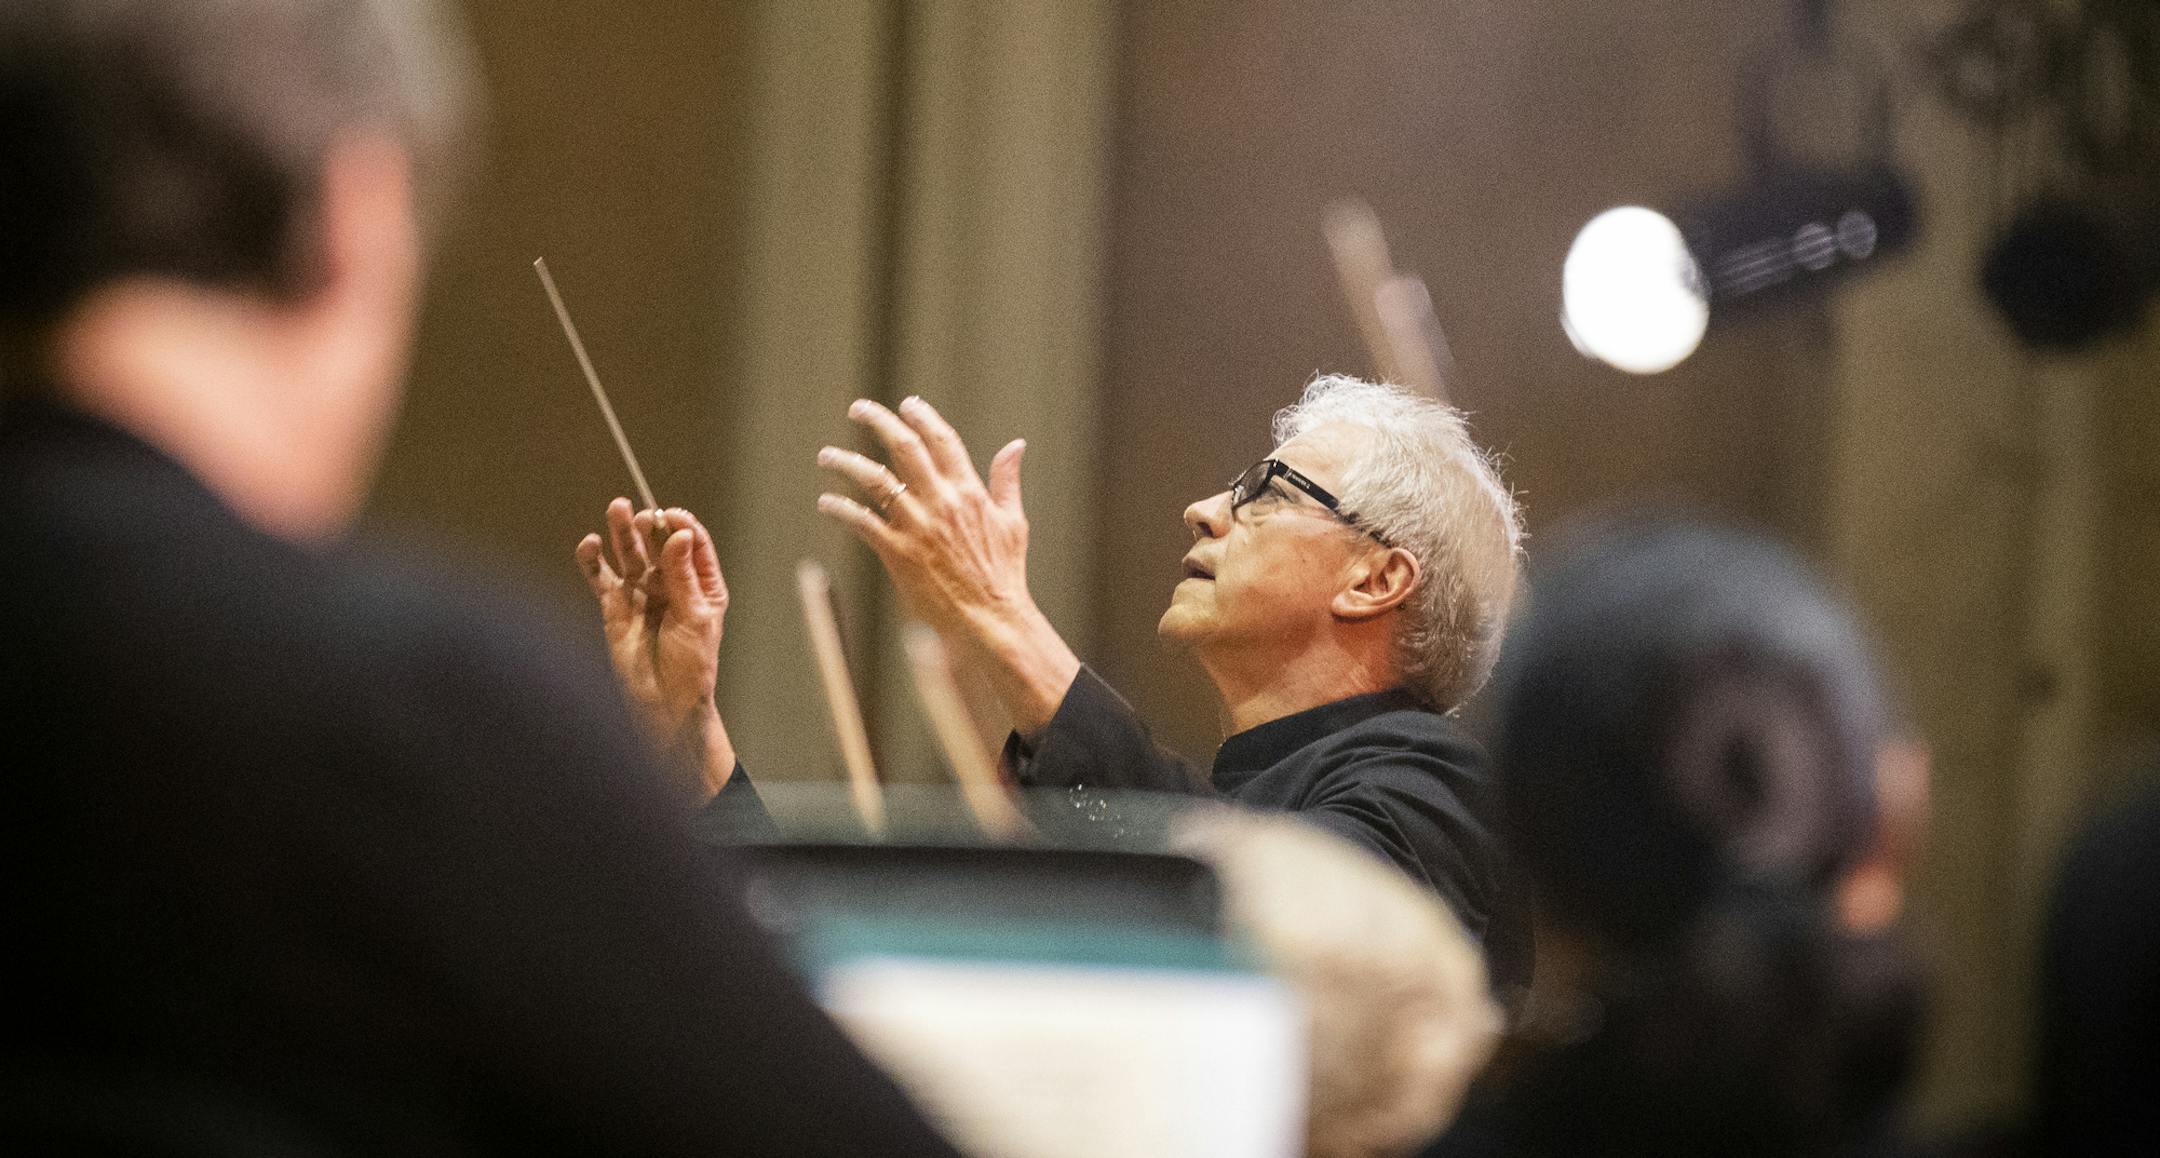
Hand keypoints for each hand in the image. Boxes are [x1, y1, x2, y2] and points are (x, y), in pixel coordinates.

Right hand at [575, 500, 727, 737]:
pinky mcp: (614, 607)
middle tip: (643, 515)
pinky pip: (601, 578)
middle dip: (650, 525)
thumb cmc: (691, 666)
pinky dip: (593, 560)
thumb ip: (683, 576)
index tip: (672, 515)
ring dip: (623, 532)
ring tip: (617, 508)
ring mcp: (641, 593)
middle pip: (658, 544)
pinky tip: (591, 543)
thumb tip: (679, 535)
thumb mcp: (695, 617)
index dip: (683, 525)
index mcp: (701, 585)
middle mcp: (671, 584)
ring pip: (629, 554)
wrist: (664, 704)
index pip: (693, 545)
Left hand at [815, 396, 1034, 640]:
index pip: (943, 441)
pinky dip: (841, 508)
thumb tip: (1016, 444)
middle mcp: (941, 502)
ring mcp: (918, 526)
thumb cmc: (1003, 574)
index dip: (923, 417)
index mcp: (969, 492)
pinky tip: (826, 502)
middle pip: (905, 447)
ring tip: (827, 455)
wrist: (990, 619)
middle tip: (858, 408)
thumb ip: (1007, 480)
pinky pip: (862, 522)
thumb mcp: (1013, 521)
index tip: (906, 404)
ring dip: (847, 462)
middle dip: (879, 421)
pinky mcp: (898, 553)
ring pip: (875, 480)